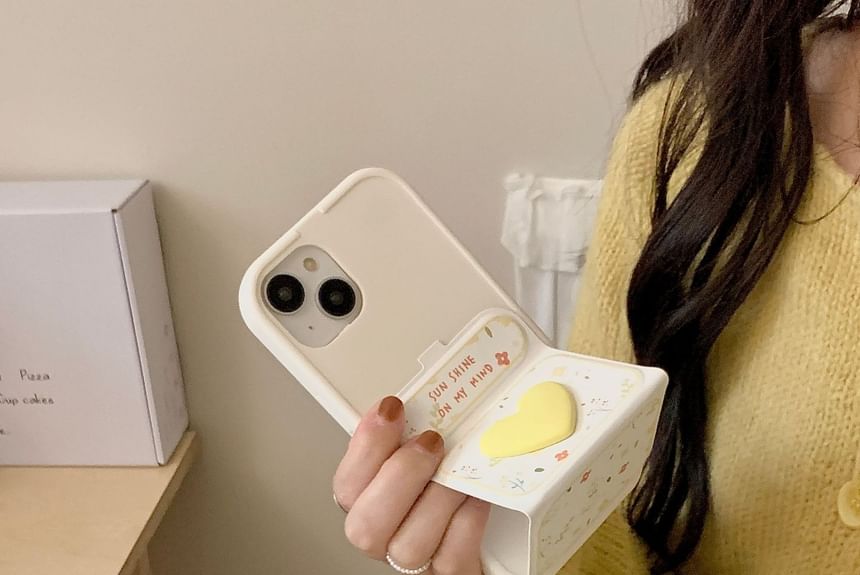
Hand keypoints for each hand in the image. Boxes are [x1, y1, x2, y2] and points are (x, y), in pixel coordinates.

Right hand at [333, 396, 490, 574]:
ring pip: (410, 545)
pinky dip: (467, 520)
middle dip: (401, 475)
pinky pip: (451, 556)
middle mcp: (383, 534)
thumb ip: (410, 431)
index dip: (367, 444)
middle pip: (366, 525)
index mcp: (365, 499)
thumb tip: (425, 398)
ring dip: (439, 498)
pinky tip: (475, 496)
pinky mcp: (449, 573)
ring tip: (457, 471)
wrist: (475, 527)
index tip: (393, 408)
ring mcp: (413, 561)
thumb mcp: (419, 449)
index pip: (346, 483)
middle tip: (431, 441)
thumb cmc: (439, 482)